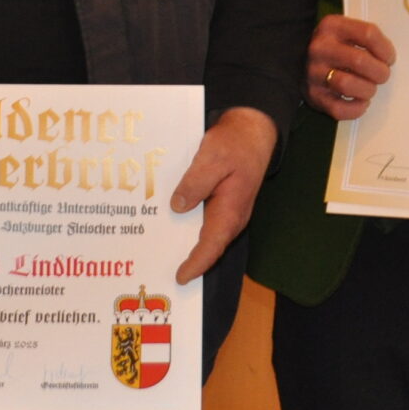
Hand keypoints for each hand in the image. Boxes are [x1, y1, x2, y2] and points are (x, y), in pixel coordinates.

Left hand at [171, 106, 277, 284]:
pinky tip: (164, 225)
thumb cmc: (235, 144)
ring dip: (183, 246)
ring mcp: (224, 212)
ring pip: (204, 237)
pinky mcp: (218, 204)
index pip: (213, 246)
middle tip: (158, 271)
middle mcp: (229, 218)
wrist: (252, 132)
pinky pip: (201, 223)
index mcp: (231, 210)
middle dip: (186, 262)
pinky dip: (185, 228)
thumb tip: (178, 206)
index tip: (181, 277)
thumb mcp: (213, 157)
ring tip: (156, 256)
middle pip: (207, 248)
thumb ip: (196, 182)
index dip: (197, 264)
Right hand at [306, 14, 394, 119]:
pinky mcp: (313, 95)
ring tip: (369, 89)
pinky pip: (339, 109)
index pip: (368, 34)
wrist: (300, 59)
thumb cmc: (333, 47)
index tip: (389, 58)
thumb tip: (389, 58)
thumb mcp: (346, 31)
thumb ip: (366, 37)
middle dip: (379, 72)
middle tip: (381, 76)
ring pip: (348, 85)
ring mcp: (314, 72)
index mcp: (332, 26)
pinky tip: (360, 102)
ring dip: (368, 90)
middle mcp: (320, 48)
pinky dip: (356, 109)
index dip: (385, 49)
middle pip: (360, 61)